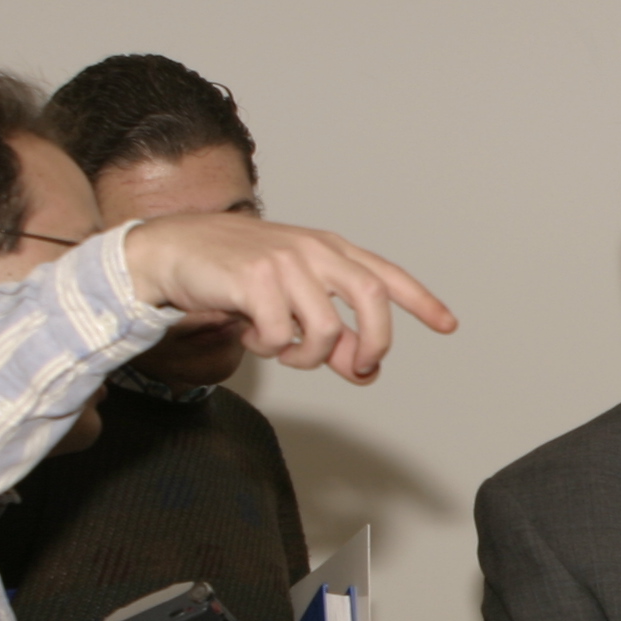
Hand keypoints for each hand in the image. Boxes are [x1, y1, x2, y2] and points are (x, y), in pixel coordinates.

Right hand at [122, 213, 456, 384]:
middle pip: (372, 300)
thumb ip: (329, 332)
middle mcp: (314, 250)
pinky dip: (267, 348)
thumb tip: (364, 370)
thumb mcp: (289, 299)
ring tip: (280, 347)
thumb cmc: (233, 275)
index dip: (422, 301)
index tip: (448, 324)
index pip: (386, 276)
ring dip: (305, 356)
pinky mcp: (256, 278)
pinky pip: (280, 336)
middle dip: (373, 344)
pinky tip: (249, 331)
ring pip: (324, 331)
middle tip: (359, 368)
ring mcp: (286, 261)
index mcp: (328, 250)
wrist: (172, 252)